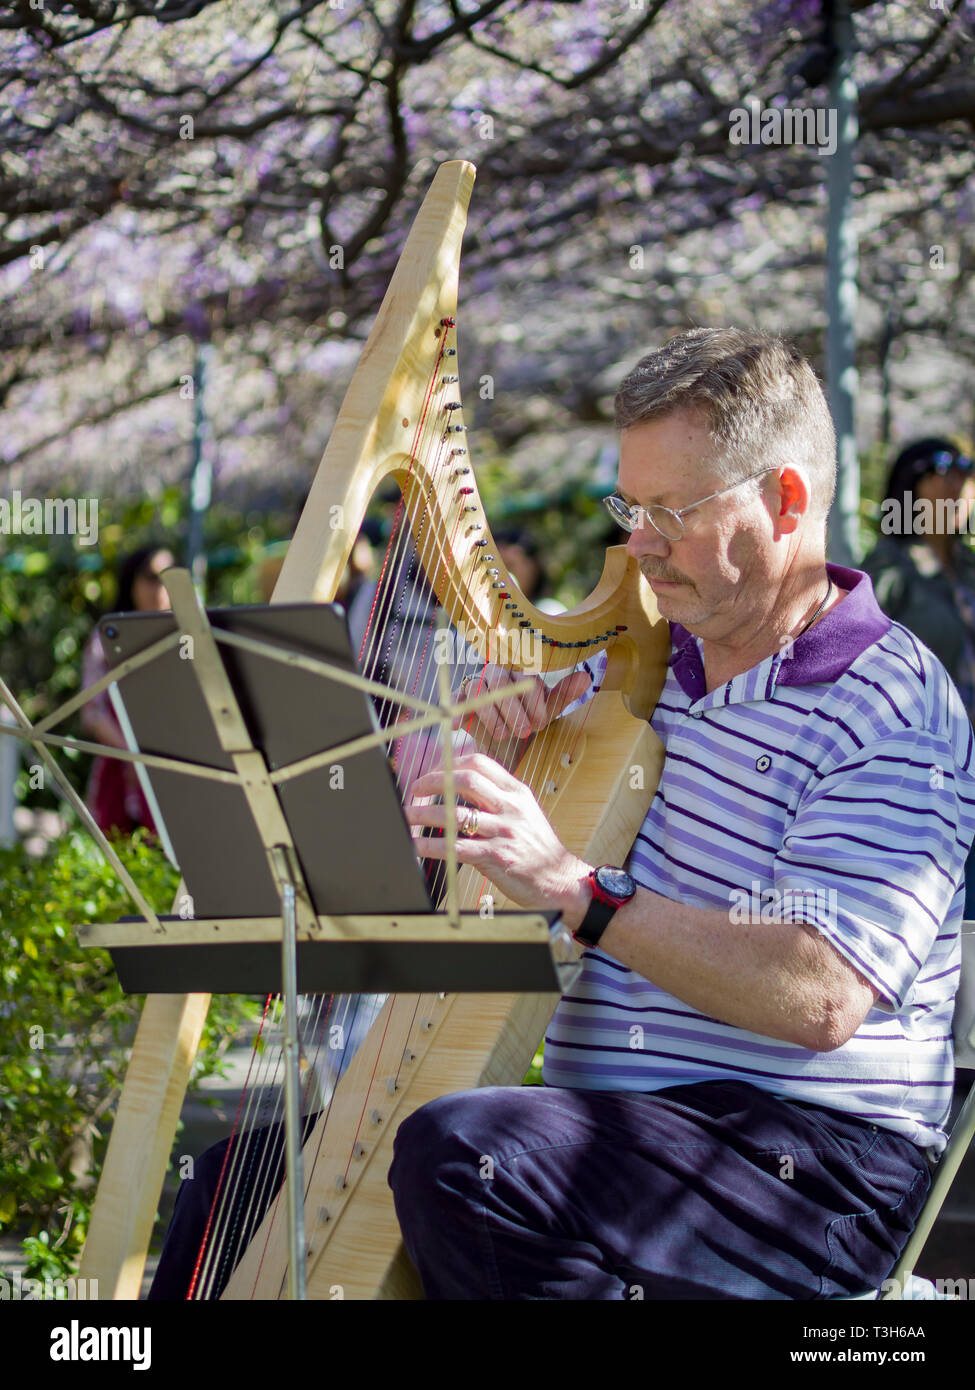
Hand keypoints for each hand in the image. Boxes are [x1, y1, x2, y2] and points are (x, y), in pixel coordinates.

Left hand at [405, 752, 591, 915]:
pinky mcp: (496, 858)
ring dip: (424, 814)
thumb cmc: (538, 848)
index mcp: (517, 793)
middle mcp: (511, 808)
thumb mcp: (525, 813)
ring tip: (408, 816)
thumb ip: (498, 798)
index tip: (432, 771)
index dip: (450, 763)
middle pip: (465, 781)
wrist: (560, 880)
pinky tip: (417, 845)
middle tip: (416, 790)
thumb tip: (462, 786)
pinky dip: (431, 845)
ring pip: (455, 815)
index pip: (480, 763)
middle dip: (433, 782)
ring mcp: (504, 832)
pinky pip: (456, 847)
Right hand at [453, 666, 590, 749]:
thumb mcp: (547, 710)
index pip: (526, 677)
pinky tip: (460, 726)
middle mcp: (497, 673)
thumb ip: (563, 694)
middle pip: (501, 683)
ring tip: (504, 735)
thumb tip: (586, 677)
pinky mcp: (460, 699)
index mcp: (521, 671)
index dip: (534, 702)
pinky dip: (457, 710)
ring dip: (492, 715)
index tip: (540, 724)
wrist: (503, 739)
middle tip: (524, 732)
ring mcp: (476, 684)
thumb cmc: (528, 718)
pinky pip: (455, 699)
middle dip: (513, 710)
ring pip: (479, 691)